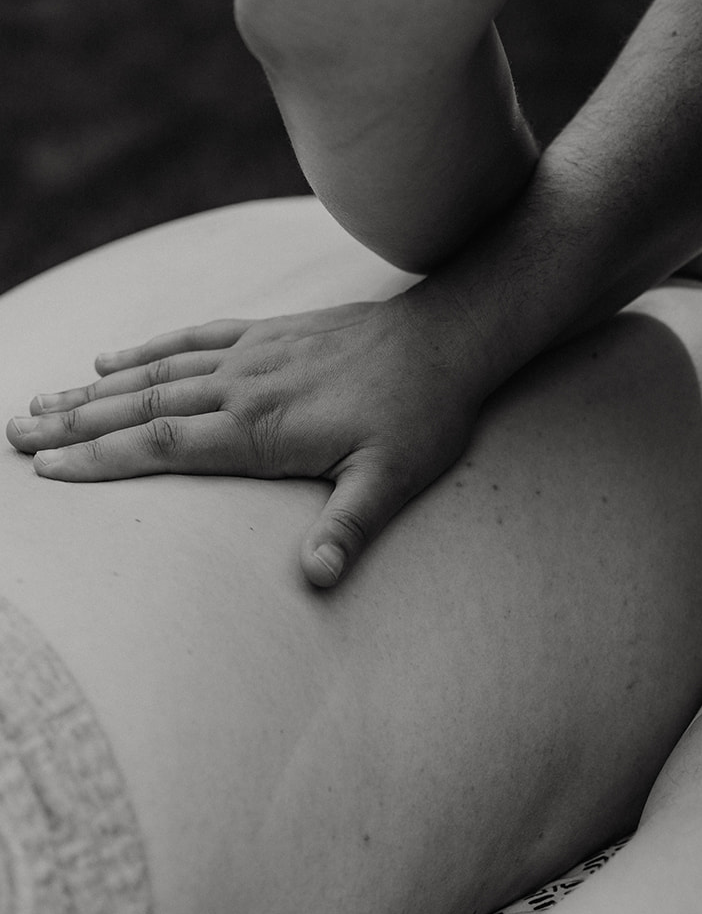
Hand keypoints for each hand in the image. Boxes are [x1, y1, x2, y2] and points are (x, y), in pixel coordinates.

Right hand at [6, 293, 487, 588]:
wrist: (447, 339)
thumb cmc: (422, 416)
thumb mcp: (395, 479)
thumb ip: (351, 528)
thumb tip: (318, 580)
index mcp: (263, 428)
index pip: (164, 445)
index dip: (103, 459)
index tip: (47, 472)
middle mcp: (244, 385)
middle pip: (142, 406)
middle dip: (74, 424)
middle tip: (14, 434)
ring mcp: (252, 354)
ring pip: (156, 371)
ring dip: (94, 388)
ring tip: (40, 401)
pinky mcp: (266, 333)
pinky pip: (193, 337)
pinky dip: (147, 348)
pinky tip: (111, 356)